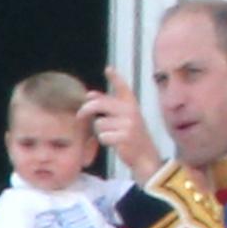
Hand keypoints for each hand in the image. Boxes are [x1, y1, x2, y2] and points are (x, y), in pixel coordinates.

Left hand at [79, 67, 161, 183]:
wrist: (146, 158)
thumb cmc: (133, 138)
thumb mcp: (125, 120)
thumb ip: (109, 107)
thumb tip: (90, 95)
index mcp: (132, 105)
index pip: (123, 88)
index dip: (115, 77)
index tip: (108, 69)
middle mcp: (131, 111)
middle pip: (100, 104)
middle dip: (86, 109)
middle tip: (79, 115)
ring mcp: (129, 124)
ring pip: (99, 123)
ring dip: (100, 131)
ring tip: (112, 136)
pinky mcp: (124, 136)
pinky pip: (103, 135)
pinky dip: (105, 141)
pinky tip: (115, 144)